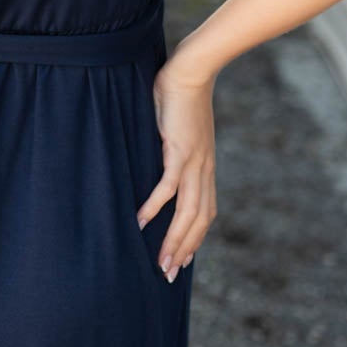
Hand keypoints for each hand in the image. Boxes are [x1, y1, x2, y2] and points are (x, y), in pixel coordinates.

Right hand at [135, 53, 217, 280]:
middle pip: (198, 222)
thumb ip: (173, 153)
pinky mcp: (180, 150)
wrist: (191, 71)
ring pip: (188, 212)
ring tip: (160, 261)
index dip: (194, 240)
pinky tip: (141, 221)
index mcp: (205, 168)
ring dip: (173, 239)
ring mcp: (194, 161)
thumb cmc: (180, 98)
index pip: (205, 214)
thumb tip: (158, 163)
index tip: (181, 262)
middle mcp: (204, 170)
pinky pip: (168, 186)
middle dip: (184, 251)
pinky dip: (155, 206)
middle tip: (168, 275)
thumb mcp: (180, 133)